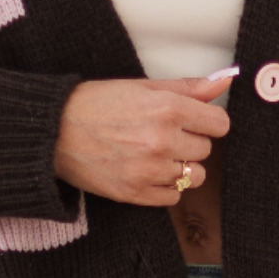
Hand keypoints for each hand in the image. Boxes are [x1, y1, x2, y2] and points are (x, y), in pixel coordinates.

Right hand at [54, 69, 232, 208]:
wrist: (53, 131)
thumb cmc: (95, 104)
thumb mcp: (142, 87)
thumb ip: (189, 88)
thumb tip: (226, 80)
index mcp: (168, 108)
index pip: (219, 124)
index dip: (206, 121)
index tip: (192, 121)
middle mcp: (162, 141)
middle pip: (205, 150)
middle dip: (189, 142)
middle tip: (162, 134)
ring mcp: (149, 170)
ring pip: (193, 177)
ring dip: (180, 167)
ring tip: (155, 155)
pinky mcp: (135, 193)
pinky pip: (172, 197)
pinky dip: (164, 186)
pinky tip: (145, 171)